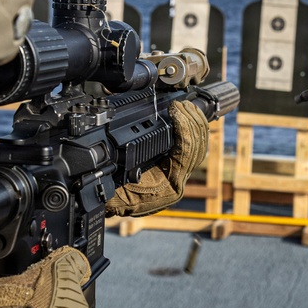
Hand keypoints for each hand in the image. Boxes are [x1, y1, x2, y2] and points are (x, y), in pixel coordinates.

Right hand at [106, 98, 208, 216]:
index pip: (187, 152)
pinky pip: (192, 148)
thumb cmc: (110, 195)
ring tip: (186, 105)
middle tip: (182, 103)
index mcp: (168, 186)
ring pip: (199, 146)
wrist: (109, 204)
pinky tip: (187, 116)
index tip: (175, 109)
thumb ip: (124, 170)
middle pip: (197, 146)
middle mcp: (178, 181)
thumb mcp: (116, 182)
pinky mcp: (177, 169)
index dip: (184, 127)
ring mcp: (180, 176)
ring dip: (195, 123)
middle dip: (192, 121)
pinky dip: (191, 130)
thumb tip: (123, 149)